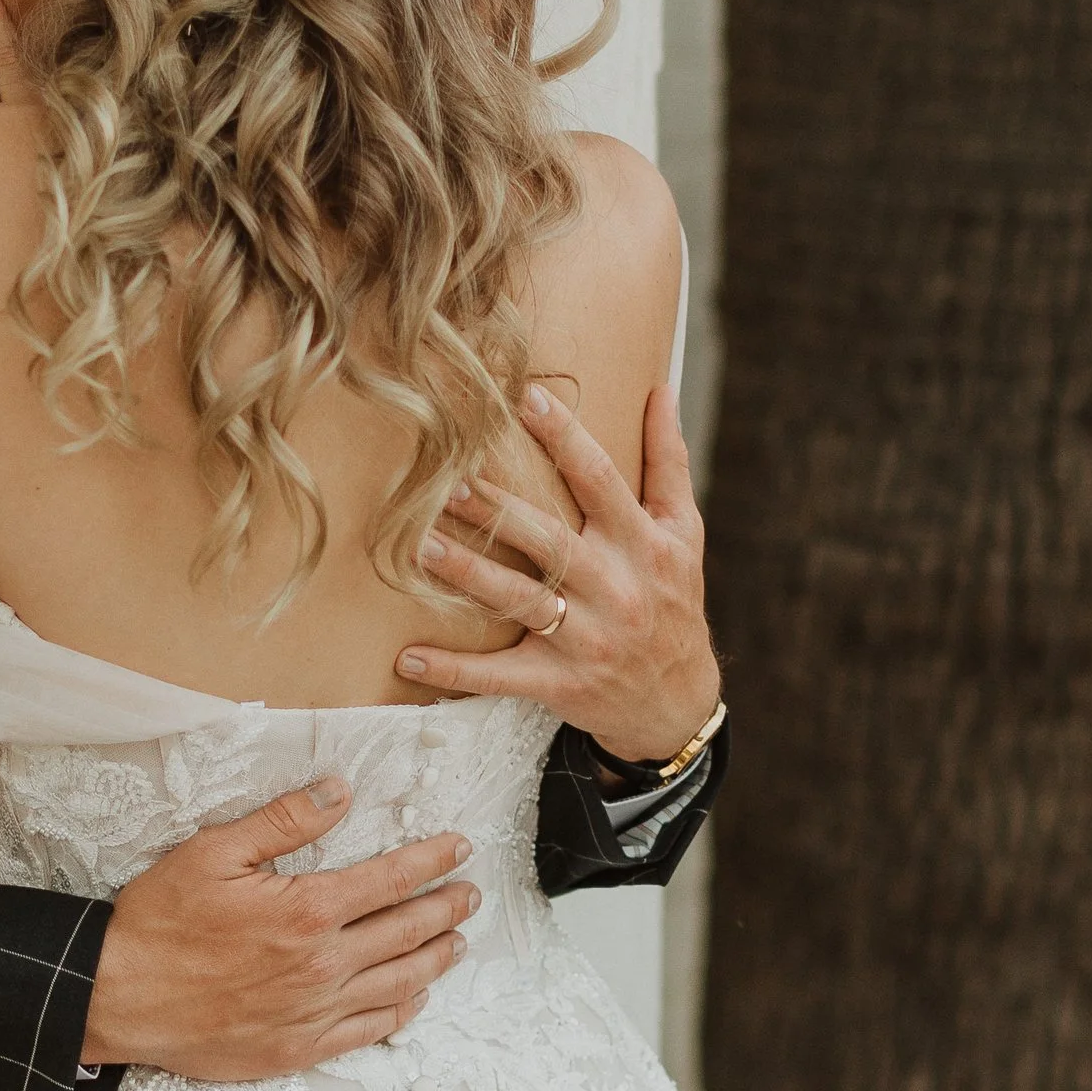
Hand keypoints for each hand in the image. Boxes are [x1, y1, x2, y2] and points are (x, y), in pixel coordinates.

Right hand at [80, 778, 475, 1076]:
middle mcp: (322, 965)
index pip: (391, 879)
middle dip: (447, 909)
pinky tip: (416, 998)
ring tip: (457, 942)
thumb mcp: (213, 851)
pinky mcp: (297, 1048)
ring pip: (399, 983)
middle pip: (407, 932)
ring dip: (436, 959)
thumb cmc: (159, 922)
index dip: (432, 861)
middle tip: (470, 895)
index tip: (460, 848)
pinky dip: (402, 1012)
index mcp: (306, 911)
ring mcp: (314, 1012)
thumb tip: (338, 791)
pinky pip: (368, 1032)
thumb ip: (282, 820)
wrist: (118, 996)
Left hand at [395, 380, 721, 765]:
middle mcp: (616, 589)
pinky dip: (454, 671)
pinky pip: (500, 677)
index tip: (525, 399)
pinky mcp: (560, 683)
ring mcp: (587, 640)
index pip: (601, 481)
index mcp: (643, 545)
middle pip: (550, 540)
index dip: (565, 438)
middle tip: (447, 478)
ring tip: (420, 546)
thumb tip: (659, 389)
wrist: (677, 701)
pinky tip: (408, 659)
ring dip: (469, 574)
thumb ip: (668, 461)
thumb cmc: (672, 601)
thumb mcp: (683, 533)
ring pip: (520, 601)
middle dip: (499, 510)